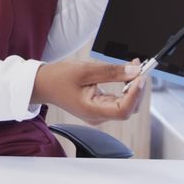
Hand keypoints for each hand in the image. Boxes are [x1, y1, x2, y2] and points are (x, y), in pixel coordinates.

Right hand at [30, 59, 145, 125]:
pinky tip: (127, 74)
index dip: (135, 94)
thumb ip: (111, 72)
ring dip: (133, 86)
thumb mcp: (85, 70)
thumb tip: (134, 70)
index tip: (141, 76)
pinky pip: (119, 100)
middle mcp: (98, 116)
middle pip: (128, 108)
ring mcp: (99, 113)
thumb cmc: (58, 78)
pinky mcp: (100, 107)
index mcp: (92, 111)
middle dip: (137, 88)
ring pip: (126, 105)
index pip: (123, 110)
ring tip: (134, 67)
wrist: (43, 84)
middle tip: (140, 67)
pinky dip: (126, 87)